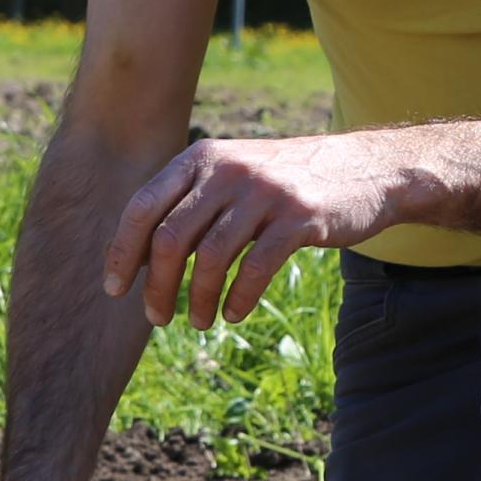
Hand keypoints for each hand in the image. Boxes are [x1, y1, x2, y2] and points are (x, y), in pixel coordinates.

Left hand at [105, 132, 409, 328]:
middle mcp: (228, 169)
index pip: (142, 207)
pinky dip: (238, 298)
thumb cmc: (285, 182)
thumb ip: (189, 202)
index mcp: (200, 158)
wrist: (366, 168)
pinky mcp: (300, 216)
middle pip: (170, 237)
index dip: (121, 252)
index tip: (114, 289)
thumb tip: (137, 257)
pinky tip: (232, 314)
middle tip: (156, 318)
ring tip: (198, 322)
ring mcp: (264, 191)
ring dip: (196, 298)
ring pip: (210, 257)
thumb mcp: (232, 174)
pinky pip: (255, 267)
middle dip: (155, 285)